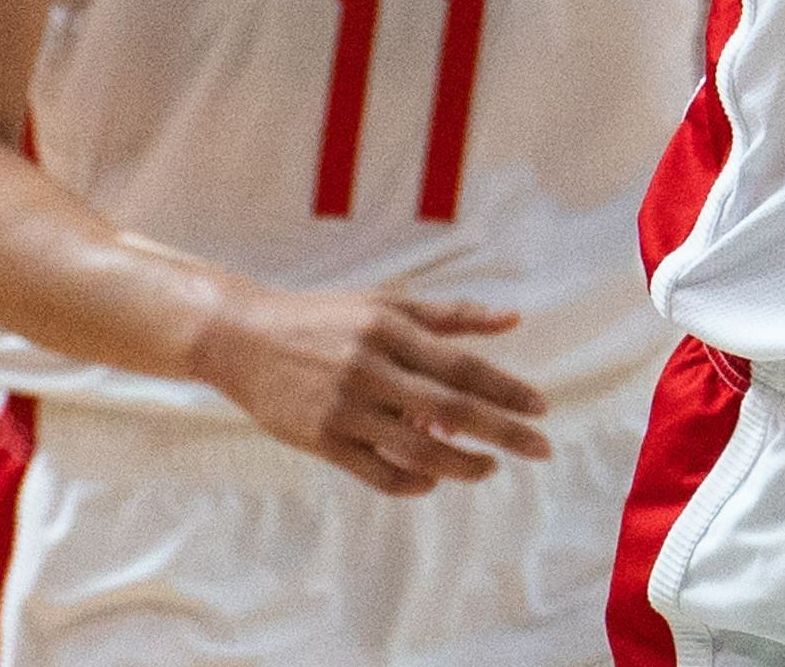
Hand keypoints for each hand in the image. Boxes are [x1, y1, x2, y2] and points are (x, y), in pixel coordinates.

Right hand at [186, 281, 554, 493]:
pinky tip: (433, 480)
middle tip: (540, 448)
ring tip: (489, 467)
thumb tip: (513, 319)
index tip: (541, 408)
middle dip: (503, 432)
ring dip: (461, 465)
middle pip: (451, 410)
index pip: (462, 366)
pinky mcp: (320, 440)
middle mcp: (369, 369)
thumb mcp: (385, 303)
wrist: (243, 338)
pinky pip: (376, 472)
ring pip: (417, 450)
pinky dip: (412, 482)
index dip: (506, 389)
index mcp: (389, 330)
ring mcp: (344, 408)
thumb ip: (450, 315)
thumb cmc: (323, 318)